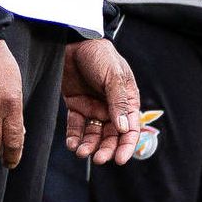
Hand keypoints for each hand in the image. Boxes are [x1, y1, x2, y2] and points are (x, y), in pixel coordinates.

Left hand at [63, 37, 143, 163]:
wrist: (73, 41)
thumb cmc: (99, 55)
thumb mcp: (114, 76)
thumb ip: (118, 101)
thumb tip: (124, 128)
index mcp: (127, 100)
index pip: (130, 129)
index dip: (126, 146)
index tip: (119, 159)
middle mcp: (111, 107)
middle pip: (112, 136)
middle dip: (106, 149)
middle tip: (98, 159)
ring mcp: (93, 107)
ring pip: (93, 134)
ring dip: (89, 146)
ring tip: (81, 152)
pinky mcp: (76, 106)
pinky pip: (76, 126)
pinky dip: (74, 137)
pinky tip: (72, 144)